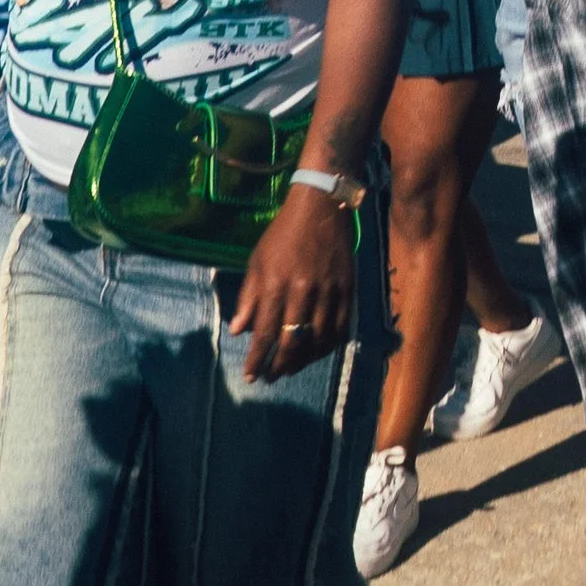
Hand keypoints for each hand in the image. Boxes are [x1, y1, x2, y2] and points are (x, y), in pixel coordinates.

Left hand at [232, 183, 358, 382]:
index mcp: (276, 284)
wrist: (322, 208)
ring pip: (318, 340)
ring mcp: (329, 292)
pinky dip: (329, 346)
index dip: (257, 359)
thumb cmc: (283, 234)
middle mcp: (303, 292)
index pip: (265, 332)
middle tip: (271, 377)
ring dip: (303, 360)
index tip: (251, 376)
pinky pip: (341, 328)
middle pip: (292, 342)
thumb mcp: (258, 261)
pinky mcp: (348, 290)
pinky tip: (318, 353)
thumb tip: (238, 331)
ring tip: (291, 368)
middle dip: (279, 366)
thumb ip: (249, 297)